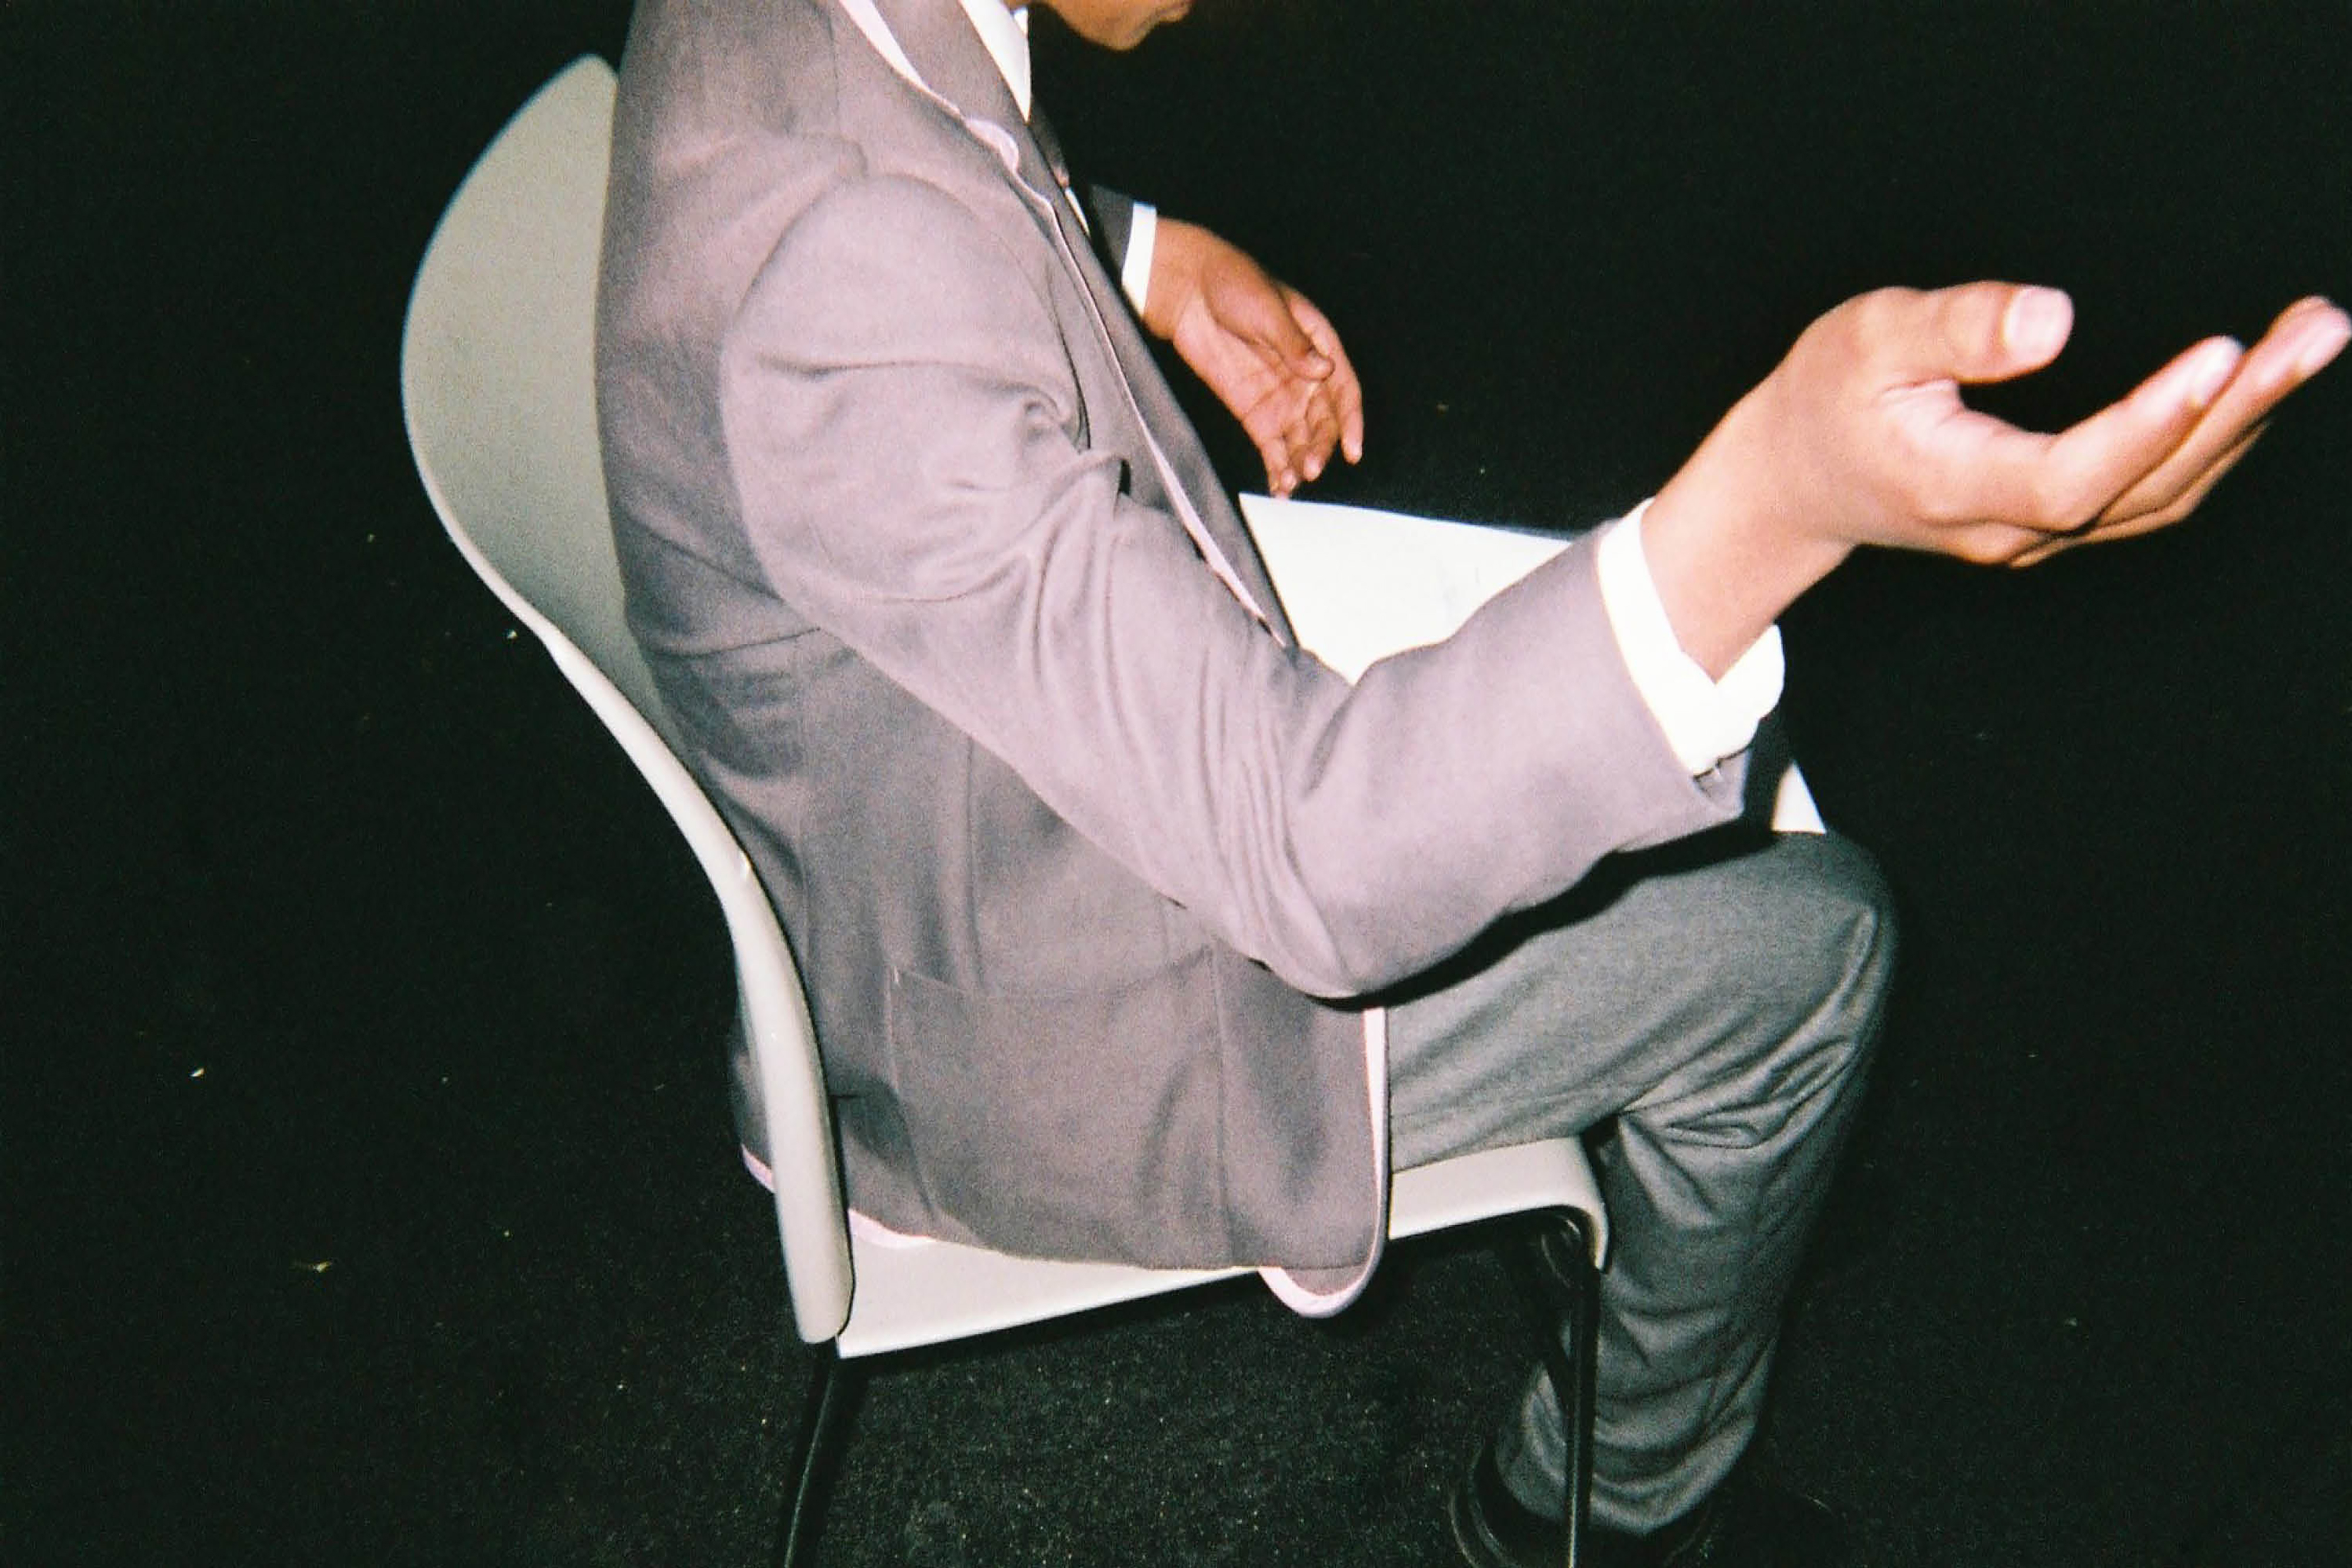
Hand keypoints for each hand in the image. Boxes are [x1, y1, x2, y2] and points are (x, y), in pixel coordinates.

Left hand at [1143, 218, 1363, 496]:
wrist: (1189, 290)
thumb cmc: (1235, 285)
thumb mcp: (1269, 310)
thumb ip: (1295, 344)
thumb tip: (1323, 371)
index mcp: (1319, 345)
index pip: (1344, 390)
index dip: (1351, 421)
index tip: (1352, 451)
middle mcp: (1305, 376)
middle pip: (1324, 421)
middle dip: (1321, 448)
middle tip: (1312, 468)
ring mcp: (1280, 396)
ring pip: (1300, 438)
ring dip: (1301, 462)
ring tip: (1294, 482)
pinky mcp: (1253, 412)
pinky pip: (1272, 445)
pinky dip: (1277, 466)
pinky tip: (1280, 486)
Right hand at [1646, 283, 2348, 673]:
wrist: (1793, 480)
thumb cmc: (1825, 400)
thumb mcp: (1865, 339)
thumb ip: (1954, 328)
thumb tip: (2053, 318)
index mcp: (1954, 486)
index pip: (2072, 475)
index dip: (2151, 422)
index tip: (2221, 354)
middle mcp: (2005, 529)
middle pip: (2146, 489)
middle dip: (2241, 409)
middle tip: (2317, 330)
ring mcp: (2033, 536)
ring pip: (2162, 498)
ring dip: (2247, 424)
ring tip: (2312, 340)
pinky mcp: (2051, 524)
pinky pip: (2152, 496)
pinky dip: (2215, 443)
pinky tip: (2255, 388)